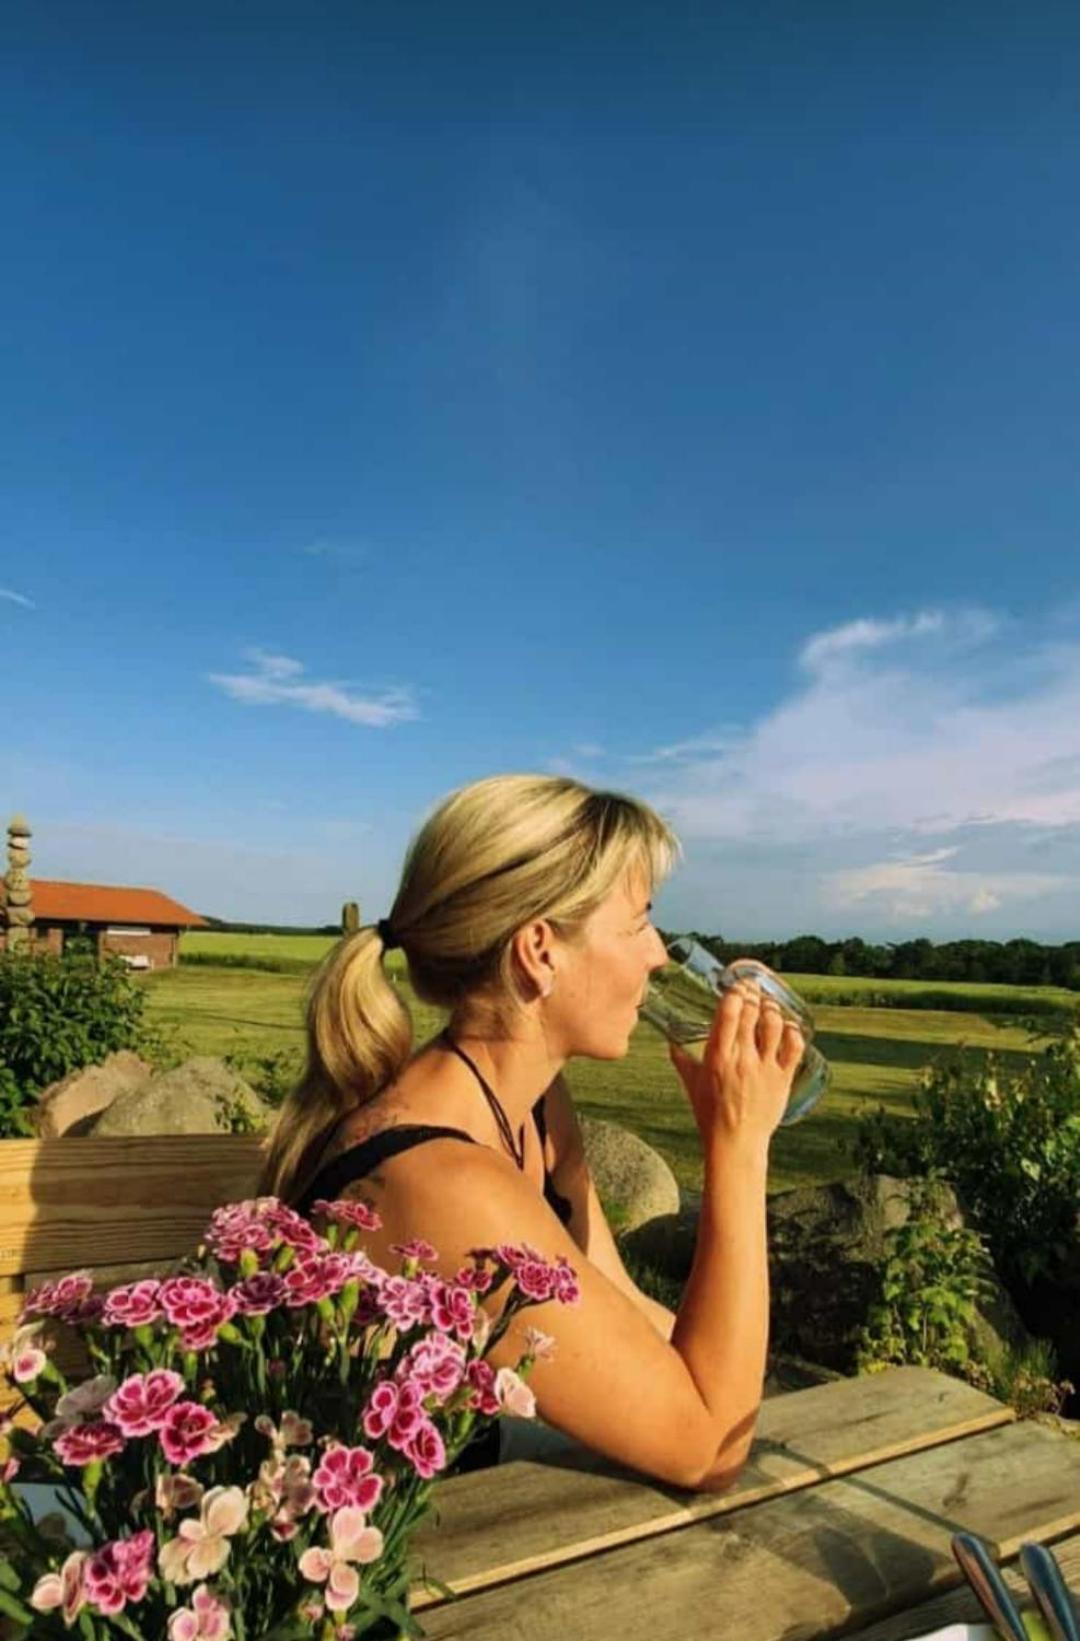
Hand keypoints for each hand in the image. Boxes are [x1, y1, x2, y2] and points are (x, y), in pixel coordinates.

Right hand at [669, 980, 803, 1149]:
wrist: (735, 1142)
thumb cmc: (710, 1113)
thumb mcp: (691, 1083)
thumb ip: (681, 1059)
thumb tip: (671, 1041)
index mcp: (717, 1056)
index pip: (728, 1013)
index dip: (735, 993)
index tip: (736, 986)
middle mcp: (742, 1058)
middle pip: (751, 1013)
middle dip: (752, 995)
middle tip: (752, 988)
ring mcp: (764, 1067)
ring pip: (774, 1025)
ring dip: (772, 1009)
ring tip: (768, 1004)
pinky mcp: (782, 1078)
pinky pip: (794, 1047)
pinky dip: (793, 1031)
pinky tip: (788, 1026)